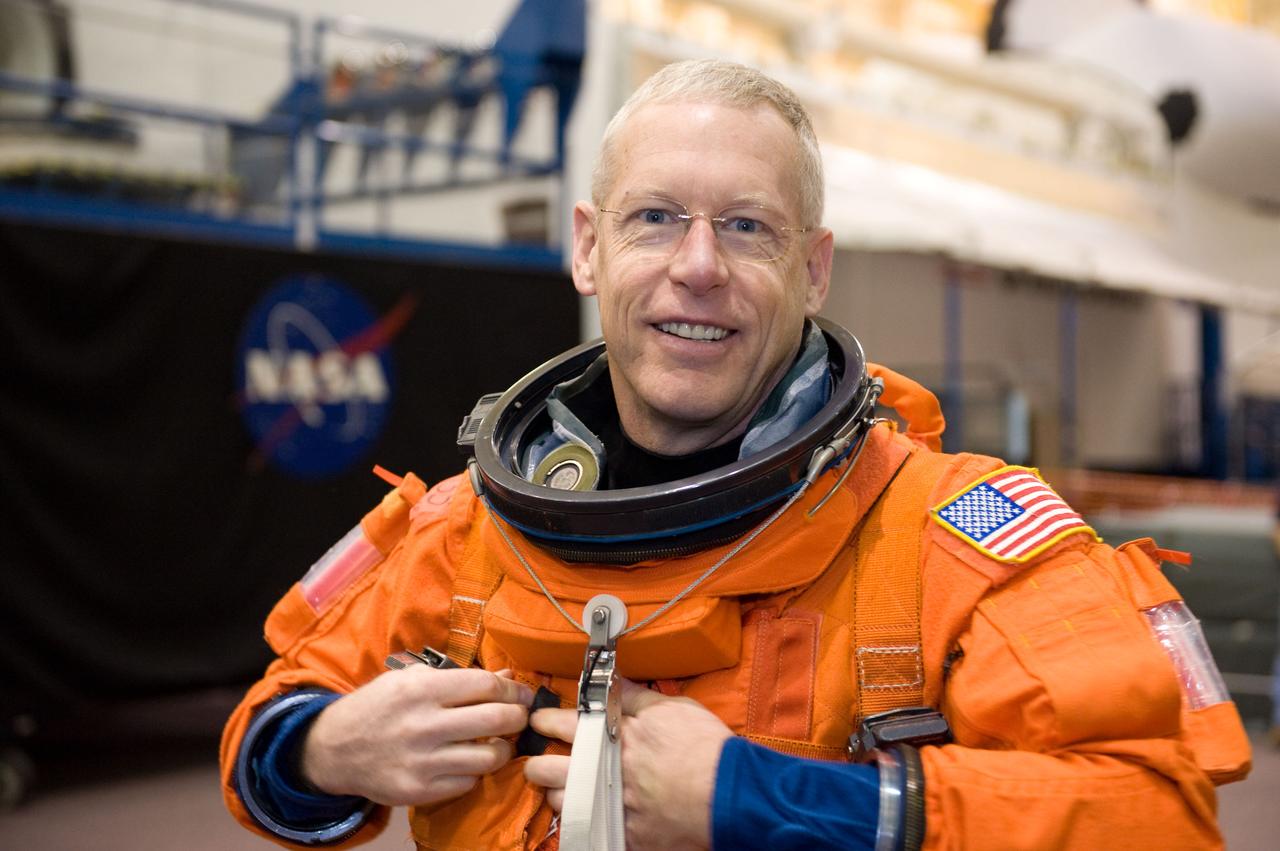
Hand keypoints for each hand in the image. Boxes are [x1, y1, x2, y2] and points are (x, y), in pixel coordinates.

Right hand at [302, 666, 532, 805]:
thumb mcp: (410, 679)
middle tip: (519, 716)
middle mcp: (422, 724)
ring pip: (488, 758)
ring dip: (503, 749)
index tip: (521, 693)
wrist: (333, 748)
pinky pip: (467, 782)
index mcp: (421, 689)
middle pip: (496, 720)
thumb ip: (458, 677)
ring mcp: (421, 761)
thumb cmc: (377, 706)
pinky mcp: (417, 791)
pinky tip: (468, 761)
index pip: (485, 685)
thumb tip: (506, 675)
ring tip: (498, 742)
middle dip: (518, 717)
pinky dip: (475, 772)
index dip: (512, 689)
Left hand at [522, 679, 732, 850]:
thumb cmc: (702, 746)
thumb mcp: (671, 708)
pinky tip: (592, 816)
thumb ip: (634, 697)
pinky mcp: (624, 836)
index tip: (538, 720)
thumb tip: (613, 682)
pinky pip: (590, 831)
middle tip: (540, 763)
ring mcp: (610, 808)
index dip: (544, 720)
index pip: (562, 724)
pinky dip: (588, 822)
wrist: (728, 793)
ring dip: (561, 796)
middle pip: (548, 771)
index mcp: (610, 736)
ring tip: (566, 790)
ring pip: (563, 805)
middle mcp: (602, 773)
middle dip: (538, 765)